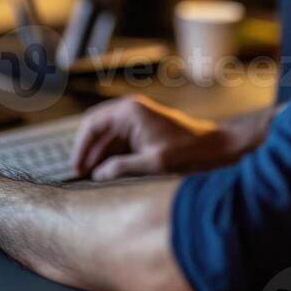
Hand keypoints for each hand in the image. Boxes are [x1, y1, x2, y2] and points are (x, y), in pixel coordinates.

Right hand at [72, 95, 246, 181]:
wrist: (213, 147)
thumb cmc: (188, 151)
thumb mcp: (153, 163)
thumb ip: (122, 168)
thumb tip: (97, 175)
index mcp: (129, 112)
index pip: (92, 124)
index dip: (81, 147)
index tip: (76, 168)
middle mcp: (129, 111)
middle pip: (96, 129)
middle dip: (87, 152)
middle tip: (80, 176)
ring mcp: (135, 120)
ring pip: (105, 137)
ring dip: (98, 156)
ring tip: (91, 179)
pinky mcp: (141, 131)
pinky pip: (117, 142)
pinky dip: (110, 156)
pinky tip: (107, 173)